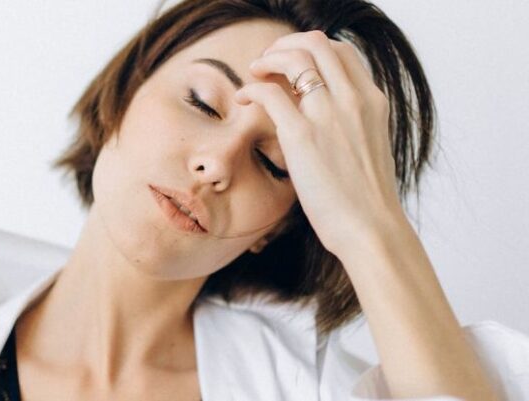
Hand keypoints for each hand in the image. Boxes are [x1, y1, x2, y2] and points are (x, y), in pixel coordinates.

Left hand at [234, 30, 403, 256]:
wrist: (372, 229)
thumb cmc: (367, 200)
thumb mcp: (369, 148)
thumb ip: (352, 124)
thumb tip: (325, 118)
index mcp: (372, 101)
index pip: (342, 52)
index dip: (312, 50)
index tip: (292, 64)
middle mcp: (354, 99)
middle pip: (317, 43)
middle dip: (286, 45)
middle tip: (267, 62)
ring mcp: (328, 114)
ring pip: (294, 57)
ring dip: (268, 58)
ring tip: (254, 72)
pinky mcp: (302, 136)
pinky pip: (269, 93)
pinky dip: (251, 88)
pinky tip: (242, 99)